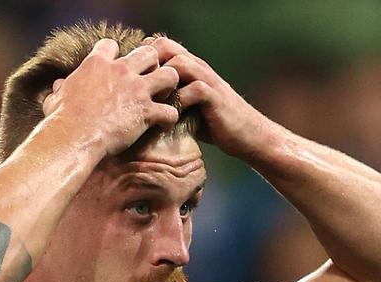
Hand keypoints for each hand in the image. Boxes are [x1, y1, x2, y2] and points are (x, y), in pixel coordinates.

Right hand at [42, 39, 179, 156]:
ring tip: (163, 97)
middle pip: (148, 53)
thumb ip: (61, 90)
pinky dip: (169, 117)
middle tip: (148, 80)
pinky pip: (170, 110)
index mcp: (96, 65)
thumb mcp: (56, 100)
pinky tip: (164, 123)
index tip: (115, 67)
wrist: (73, 137)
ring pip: (169, 75)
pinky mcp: (146, 111)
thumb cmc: (61, 121)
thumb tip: (58, 87)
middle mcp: (120, 71)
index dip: (116, 56)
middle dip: (152, 65)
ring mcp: (136, 90)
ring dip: (169, 85)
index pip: (111, 46)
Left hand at [149, 37, 273, 159]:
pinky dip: (179, 101)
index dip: (143, 60)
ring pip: (179, 64)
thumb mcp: (187, 109)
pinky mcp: (216, 97)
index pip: (160, 45)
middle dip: (148, 67)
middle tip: (139, 94)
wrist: (247, 135)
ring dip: (161, 83)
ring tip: (152, 105)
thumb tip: (137, 109)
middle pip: (165, 47)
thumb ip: (168, 100)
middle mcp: (198, 68)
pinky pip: (194, 89)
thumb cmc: (214, 125)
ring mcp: (208, 81)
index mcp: (189, 68)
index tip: (132, 83)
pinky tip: (170, 118)